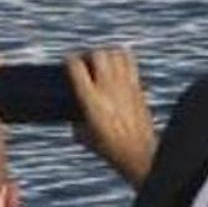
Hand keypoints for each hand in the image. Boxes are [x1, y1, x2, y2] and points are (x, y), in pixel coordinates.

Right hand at [66, 48, 155, 189]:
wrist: (139, 153)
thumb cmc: (111, 148)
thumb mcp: (84, 137)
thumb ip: (76, 122)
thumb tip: (74, 118)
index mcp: (91, 99)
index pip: (75, 66)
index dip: (69, 60)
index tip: (68, 63)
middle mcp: (107, 88)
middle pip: (97, 54)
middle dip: (89, 54)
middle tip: (86, 62)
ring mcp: (124, 86)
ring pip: (115, 53)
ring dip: (106, 54)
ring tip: (102, 63)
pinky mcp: (137, 87)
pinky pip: (130, 62)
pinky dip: (122, 58)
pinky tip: (117, 67)